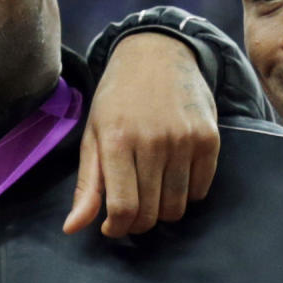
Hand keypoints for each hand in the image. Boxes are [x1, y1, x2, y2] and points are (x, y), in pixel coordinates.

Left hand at [64, 33, 219, 236]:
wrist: (158, 55)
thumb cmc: (119, 99)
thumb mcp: (93, 136)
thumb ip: (87, 185)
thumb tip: (72, 228)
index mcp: (117, 140)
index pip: (123, 207)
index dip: (118, 228)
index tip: (112, 227)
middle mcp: (153, 141)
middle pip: (151, 213)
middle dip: (138, 223)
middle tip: (131, 210)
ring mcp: (185, 140)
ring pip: (177, 207)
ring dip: (162, 211)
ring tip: (151, 192)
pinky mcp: (209, 139)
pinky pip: (200, 191)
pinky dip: (186, 195)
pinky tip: (173, 177)